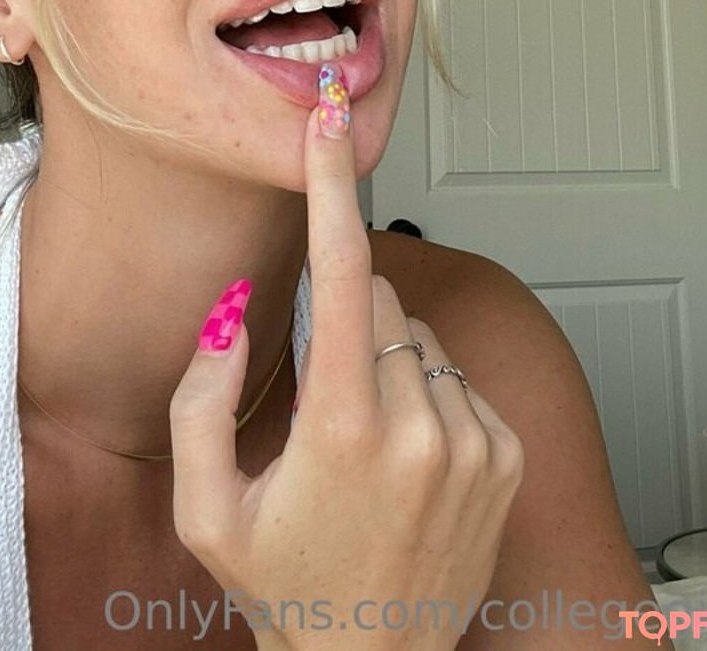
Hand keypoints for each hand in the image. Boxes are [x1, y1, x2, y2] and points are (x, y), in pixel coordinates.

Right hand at [169, 62, 523, 649]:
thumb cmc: (283, 588)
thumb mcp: (207, 507)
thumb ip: (201, 399)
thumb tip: (232, 310)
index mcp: (342, 426)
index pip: (341, 272)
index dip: (330, 185)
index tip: (325, 119)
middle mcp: (421, 424)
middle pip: (378, 299)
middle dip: (345, 321)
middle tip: (323, 406)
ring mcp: (473, 439)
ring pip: (417, 337)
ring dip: (387, 364)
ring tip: (366, 451)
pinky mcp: (505, 453)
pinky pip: (456, 375)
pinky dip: (428, 396)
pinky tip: (406, 462)